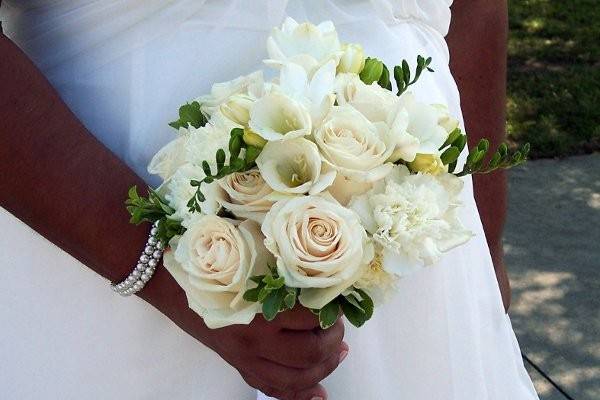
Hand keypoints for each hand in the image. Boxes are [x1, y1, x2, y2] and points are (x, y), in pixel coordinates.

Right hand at [141, 268, 347, 399]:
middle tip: (338, 327)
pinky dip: (301, 396)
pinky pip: (275, 390)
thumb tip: (321, 283)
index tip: (337, 303)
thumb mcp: (251, 265)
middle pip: (309, 354)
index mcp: (257, 311)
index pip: (310, 320)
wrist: (177, 288)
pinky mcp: (241, 368)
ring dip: (325, 368)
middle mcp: (253, 342)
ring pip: (297, 379)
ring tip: (337, 352)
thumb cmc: (216, 269)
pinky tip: (320, 391)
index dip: (331, 313)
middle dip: (333, 342)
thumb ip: (283, 275)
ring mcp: (246, 359)